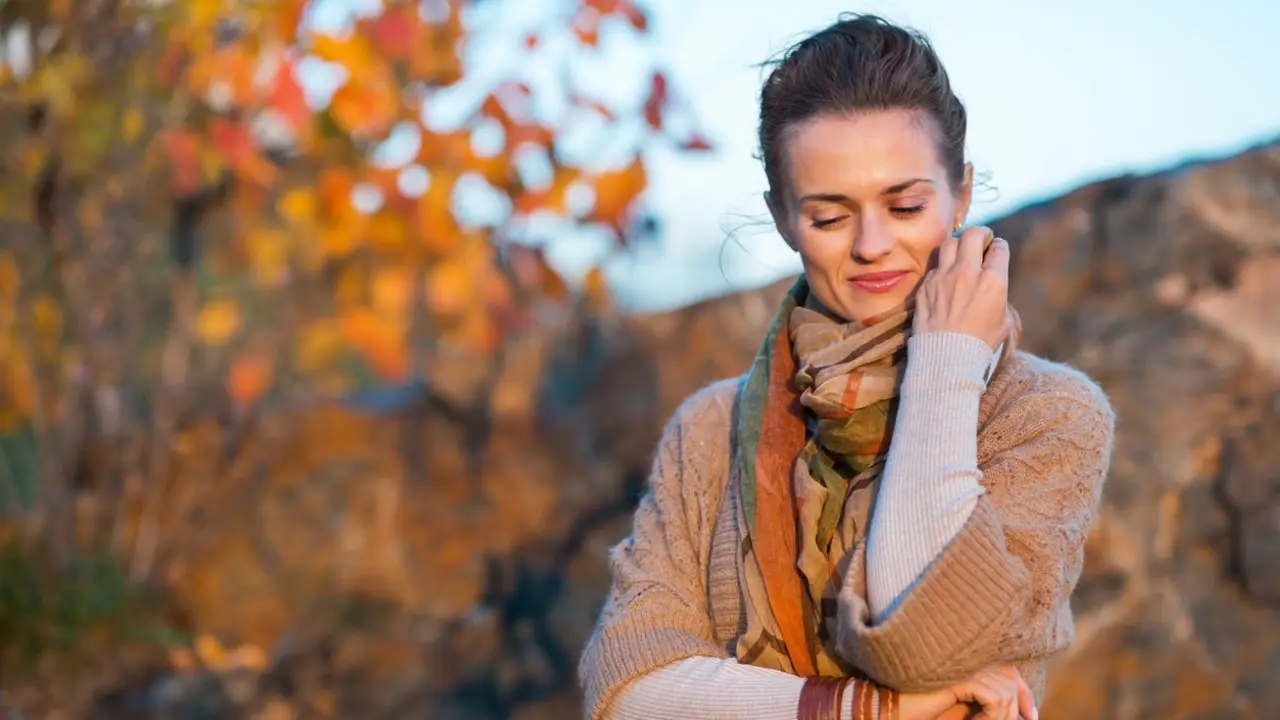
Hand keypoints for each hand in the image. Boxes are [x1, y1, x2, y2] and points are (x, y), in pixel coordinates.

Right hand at [897, 666, 1036, 719]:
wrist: (888, 708)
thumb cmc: (920, 710)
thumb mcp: (962, 709)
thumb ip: (983, 705)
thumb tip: (1015, 714)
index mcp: (967, 662)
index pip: (1007, 670)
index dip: (1023, 693)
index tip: (1030, 716)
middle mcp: (966, 658)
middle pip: (1010, 677)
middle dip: (1019, 705)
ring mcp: (960, 664)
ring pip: (1003, 690)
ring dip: (1001, 716)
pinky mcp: (955, 676)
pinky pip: (991, 696)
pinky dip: (992, 715)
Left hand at [914, 226, 1010, 350]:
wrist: (945, 358)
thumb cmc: (979, 344)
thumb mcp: (1003, 322)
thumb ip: (999, 296)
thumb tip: (994, 285)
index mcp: (993, 281)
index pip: (999, 248)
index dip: (999, 248)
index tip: (996, 252)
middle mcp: (968, 273)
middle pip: (974, 234)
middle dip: (980, 233)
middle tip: (981, 241)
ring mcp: (944, 277)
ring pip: (950, 242)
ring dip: (958, 244)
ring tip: (961, 254)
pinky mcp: (926, 285)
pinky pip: (935, 265)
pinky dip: (942, 267)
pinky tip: (945, 277)